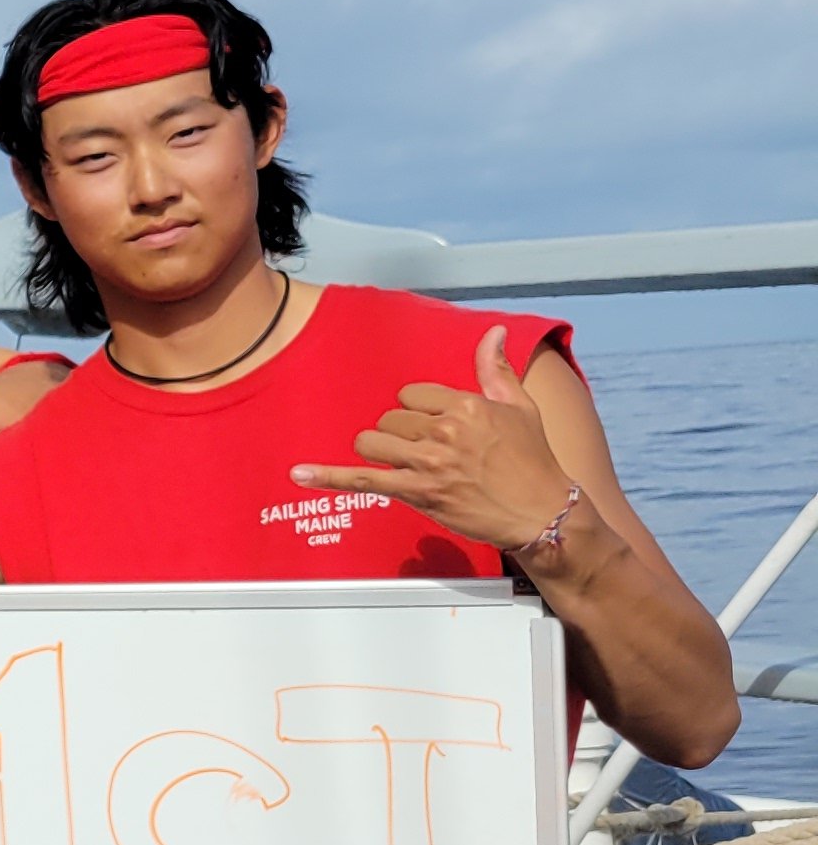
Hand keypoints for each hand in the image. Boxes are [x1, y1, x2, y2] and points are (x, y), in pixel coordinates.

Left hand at [288, 326, 576, 551]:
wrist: (543, 512)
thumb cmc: (533, 460)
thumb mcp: (521, 407)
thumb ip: (496, 370)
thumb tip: (494, 332)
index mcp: (466, 406)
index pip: (412, 394)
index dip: (419, 410)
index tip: (435, 424)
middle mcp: (444, 431)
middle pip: (390, 418)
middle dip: (401, 432)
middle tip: (428, 449)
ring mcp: (428, 463)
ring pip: (373, 442)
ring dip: (380, 450)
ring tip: (402, 460)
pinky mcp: (418, 492)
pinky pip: (363, 480)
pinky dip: (329, 477)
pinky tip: (300, 474)